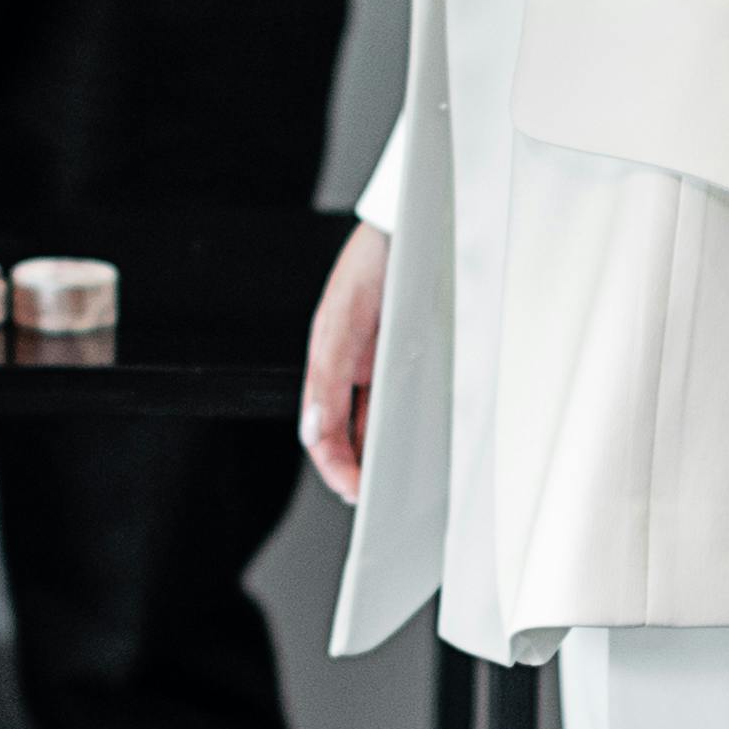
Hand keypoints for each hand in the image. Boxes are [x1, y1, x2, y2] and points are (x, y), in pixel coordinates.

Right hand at [299, 219, 388, 502]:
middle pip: (343, 434)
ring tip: (395, 477)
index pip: (320, 431)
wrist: (409, 231)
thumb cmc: (372, 265)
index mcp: (323, 363)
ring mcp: (373, 366)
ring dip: (378, 451)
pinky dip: (400, 427)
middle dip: (354, 468)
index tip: (354, 492)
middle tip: (376, 496)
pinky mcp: (400, 359)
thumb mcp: (343, 322)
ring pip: (370, 424)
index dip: (334, 466)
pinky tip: (414, 442)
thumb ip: (327, 377)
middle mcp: (346, 369)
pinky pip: (395, 404)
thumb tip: (314, 430)